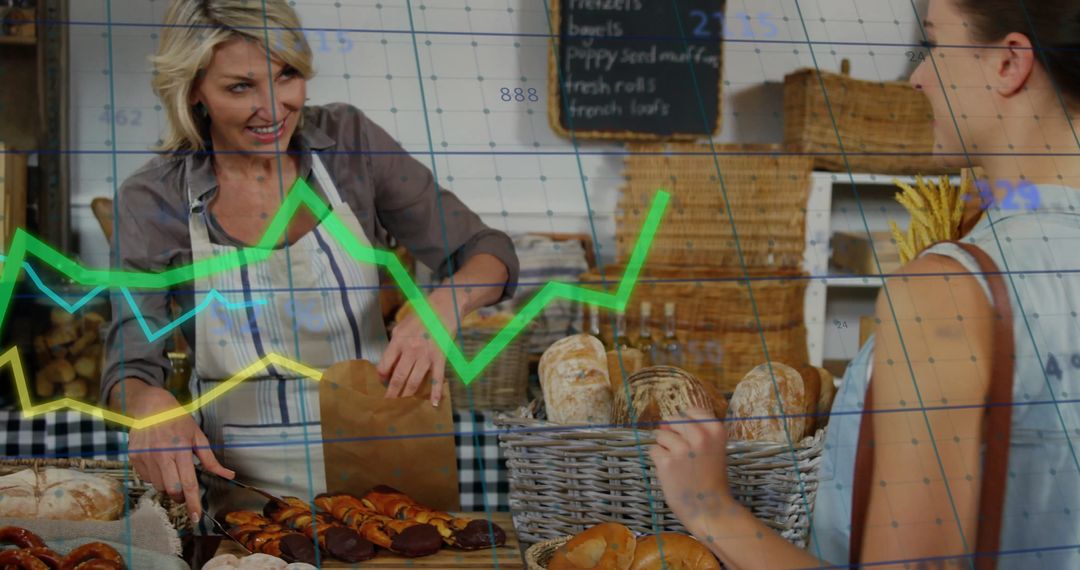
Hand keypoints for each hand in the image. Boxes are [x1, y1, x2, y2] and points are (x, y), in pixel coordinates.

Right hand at [115, 381, 234, 522]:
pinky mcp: (134, 458)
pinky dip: (156, 476)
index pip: (188, 484)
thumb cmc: (178, 420)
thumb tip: (228, 475)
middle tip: (185, 489)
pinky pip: (147, 478)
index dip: (193, 503)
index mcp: (180, 450)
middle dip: (180, 496)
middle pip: (172, 489)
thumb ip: (211, 460)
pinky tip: (159, 462)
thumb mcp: (198, 436)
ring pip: (158, 486)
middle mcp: (161, 455)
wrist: (150, 406)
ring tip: (171, 466)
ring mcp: (145, 457)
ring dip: (168, 484)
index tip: (196, 517)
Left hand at [377, 291, 458, 406]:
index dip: (381, 377)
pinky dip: (436, 392)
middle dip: (392, 394)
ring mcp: (426, 355)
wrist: (444, 307)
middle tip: (387, 406)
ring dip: (407, 396)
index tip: (381, 383)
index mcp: (398, 341)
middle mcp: (410, 350)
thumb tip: (389, 363)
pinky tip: (434, 404)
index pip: (384, 365)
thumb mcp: (401, 326)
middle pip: (398, 377)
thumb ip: (394, 344)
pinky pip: (437, 378)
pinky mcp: (440, 358)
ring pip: (414, 381)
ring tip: (402, 408)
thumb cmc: (420, 316)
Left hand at [649, 407, 733, 534]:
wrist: (710, 508)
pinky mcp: (667, 461)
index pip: (692, 411)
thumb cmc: (709, 478)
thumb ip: (691, 432)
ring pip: (660, 434)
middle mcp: (701, 436)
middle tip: (683, 454)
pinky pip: (653, 450)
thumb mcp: (711, 449)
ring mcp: (682, 449)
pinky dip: (658, 460)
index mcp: (716, 431)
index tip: (689, 437)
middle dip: (673, 433)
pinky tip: (671, 472)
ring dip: (664, 447)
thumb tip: (662, 422)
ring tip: (678, 464)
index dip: (686, 422)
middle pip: (674, 419)